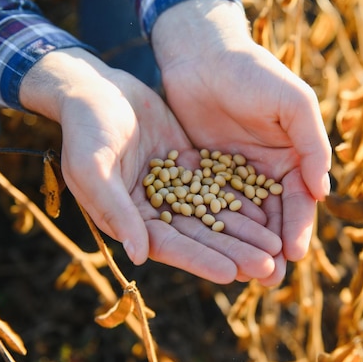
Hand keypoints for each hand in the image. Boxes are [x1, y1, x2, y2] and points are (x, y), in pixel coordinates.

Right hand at [19, 48, 281, 282]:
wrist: (95, 87)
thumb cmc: (86, 128)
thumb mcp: (93, 168)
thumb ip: (116, 211)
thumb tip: (140, 257)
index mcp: (128, 219)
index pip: (170, 246)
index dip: (201, 260)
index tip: (232, 274)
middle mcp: (153, 210)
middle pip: (200, 236)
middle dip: (233, 252)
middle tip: (268, 268)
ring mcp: (173, 188)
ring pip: (214, 214)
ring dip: (244, 232)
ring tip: (276, 247)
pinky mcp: (188, 166)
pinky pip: (218, 186)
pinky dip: (240, 199)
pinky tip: (268, 210)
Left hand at [151, 0, 331, 284]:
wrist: (202, 57)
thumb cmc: (253, 74)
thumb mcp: (293, 103)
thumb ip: (312, 145)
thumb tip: (323, 191)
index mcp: (294, 157)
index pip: (299, 200)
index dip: (298, 227)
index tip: (295, 254)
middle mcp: (266, 171)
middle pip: (272, 218)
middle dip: (273, 249)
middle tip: (270, 280)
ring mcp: (234, 175)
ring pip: (242, 219)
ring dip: (245, 247)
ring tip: (244, 276)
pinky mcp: (204, 174)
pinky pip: (210, 206)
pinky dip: (214, 229)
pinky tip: (213, 252)